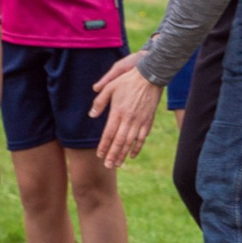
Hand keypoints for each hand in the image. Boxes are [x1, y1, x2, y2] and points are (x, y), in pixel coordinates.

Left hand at [88, 52, 160, 167]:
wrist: (150, 77)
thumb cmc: (128, 81)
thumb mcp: (110, 87)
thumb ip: (99, 102)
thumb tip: (92, 115)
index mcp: (118, 112)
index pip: (109, 133)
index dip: (104, 146)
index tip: (99, 155)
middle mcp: (128, 119)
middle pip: (119, 142)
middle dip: (113, 155)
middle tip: (108, 166)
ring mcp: (140, 121)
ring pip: (130, 142)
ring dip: (123, 154)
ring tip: (118, 164)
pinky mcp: (148, 121)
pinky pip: (142, 138)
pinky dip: (137, 148)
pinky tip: (132, 155)